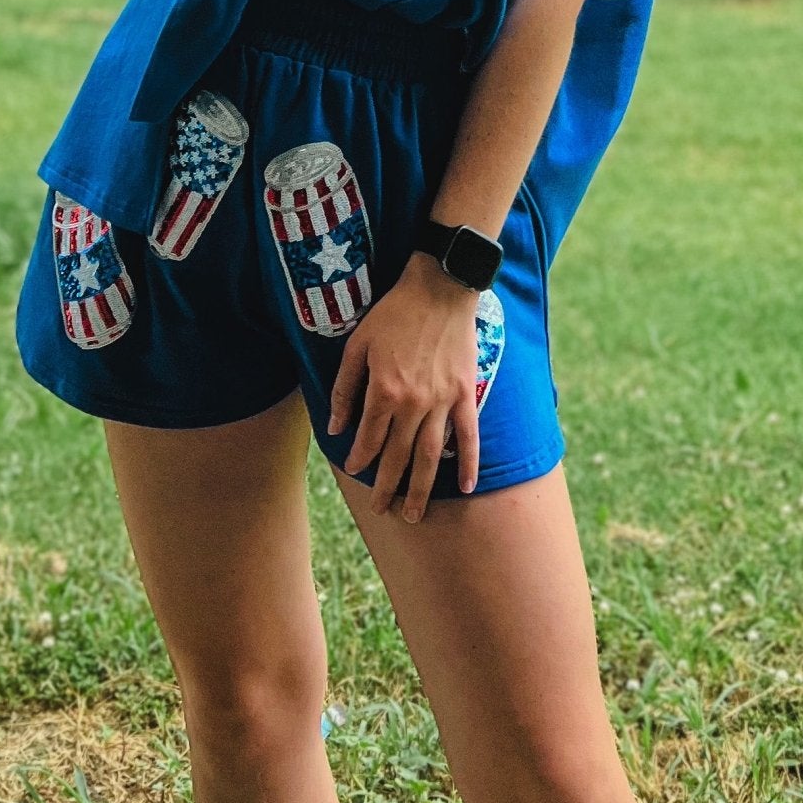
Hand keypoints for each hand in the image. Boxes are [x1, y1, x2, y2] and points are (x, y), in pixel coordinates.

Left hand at [328, 254, 481, 520]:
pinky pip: (467, 436)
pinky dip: (467, 464)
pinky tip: (465, 487)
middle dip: (387, 488)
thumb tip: (335, 427)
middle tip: (381, 510)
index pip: (368, 440)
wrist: (440, 288)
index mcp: (383, 391)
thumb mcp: (357, 344)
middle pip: (397, 457)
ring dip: (421, 489)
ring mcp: (441, 401)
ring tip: (413, 514)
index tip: (354, 473)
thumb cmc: (393, 313)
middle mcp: (412, 403)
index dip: (359, 460)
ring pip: (429, 456)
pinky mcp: (464, 395)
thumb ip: (345, 388)